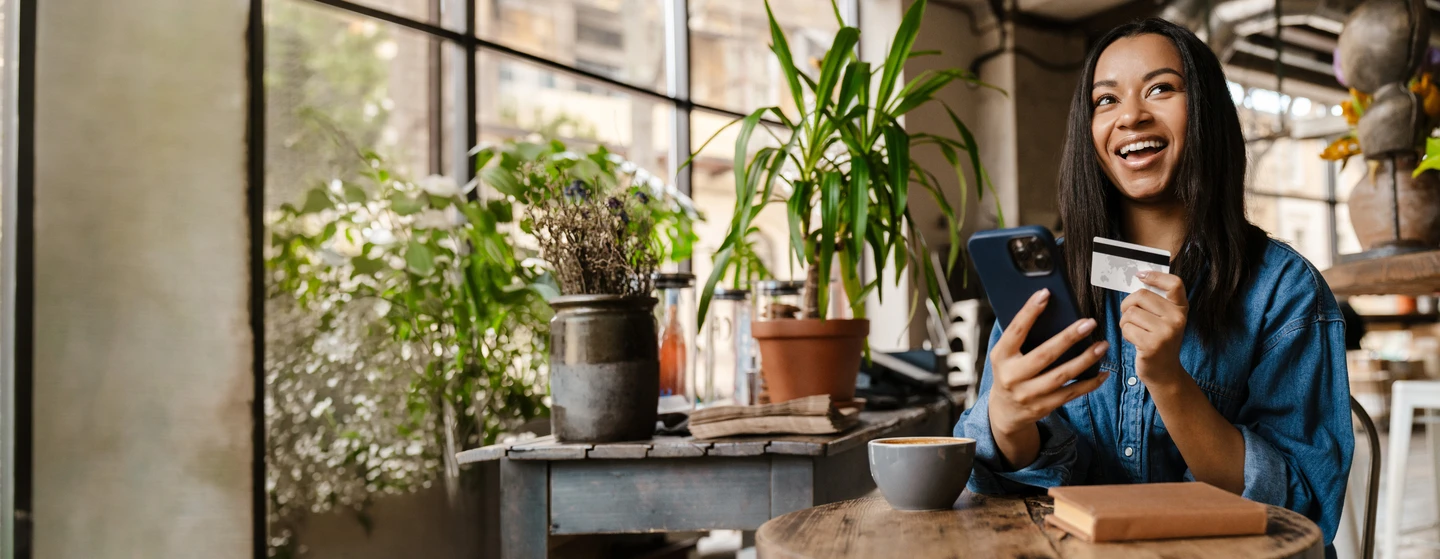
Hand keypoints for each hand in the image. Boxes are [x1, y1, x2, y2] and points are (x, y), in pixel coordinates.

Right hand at [987, 289, 1110, 436]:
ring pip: (1061, 375)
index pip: (1015, 331)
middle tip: (1089, 322)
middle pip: (1044, 355)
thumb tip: (1050, 310)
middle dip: (1069, 337)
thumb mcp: (1006, 355)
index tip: (1045, 293)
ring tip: (1102, 345)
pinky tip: (1103, 373)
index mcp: (1000, 357)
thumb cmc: (1010, 372)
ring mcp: (1028, 394)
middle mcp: (1012, 376)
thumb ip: (1022, 338)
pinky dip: (1089, 383)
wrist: (1004, 411)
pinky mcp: (1043, 407)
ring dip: (1085, 360)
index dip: (1029, 311)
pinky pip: (1070, 393)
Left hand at [1119, 271, 1188, 385]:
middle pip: (1141, 295)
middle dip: (1128, 305)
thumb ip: (1157, 302)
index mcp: (1181, 309)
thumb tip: (1139, 277)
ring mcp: (1166, 332)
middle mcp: (1177, 319)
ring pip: (1130, 312)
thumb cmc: (1159, 341)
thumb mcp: (1165, 320)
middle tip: (1130, 316)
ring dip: (1126, 322)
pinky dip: (1126, 333)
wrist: (1165, 373)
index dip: (1155, 276)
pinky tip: (1135, 341)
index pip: (1174, 284)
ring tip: (1136, 332)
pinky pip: (1127, 328)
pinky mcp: (1152, 345)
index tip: (1140, 275)